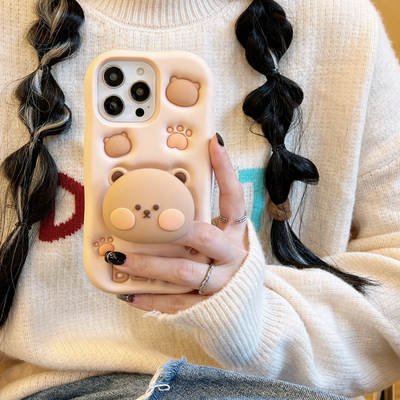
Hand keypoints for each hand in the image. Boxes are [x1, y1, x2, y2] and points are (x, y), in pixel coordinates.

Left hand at [112, 133, 248, 312]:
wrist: (245, 309)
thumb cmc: (229, 265)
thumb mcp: (227, 238)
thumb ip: (209, 217)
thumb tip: (177, 189)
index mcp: (236, 234)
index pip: (234, 198)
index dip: (225, 171)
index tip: (212, 143)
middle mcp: (230, 256)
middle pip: (204, 237)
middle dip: (177, 226)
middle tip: (149, 219)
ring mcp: (219, 283)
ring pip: (184, 272)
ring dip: (150, 264)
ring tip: (120, 258)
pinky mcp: (204, 307)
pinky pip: (175, 303)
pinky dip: (150, 298)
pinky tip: (127, 293)